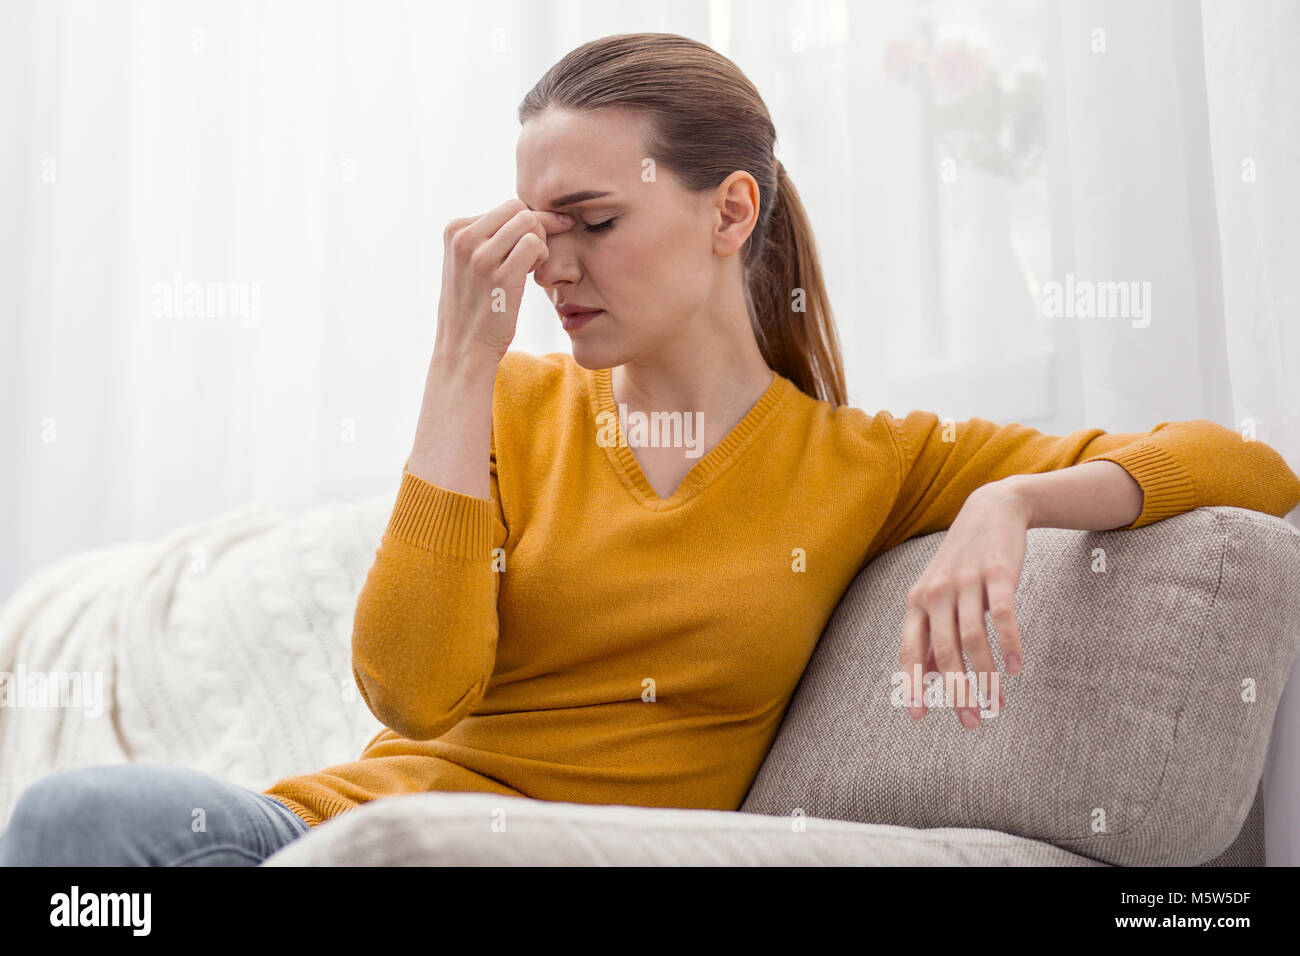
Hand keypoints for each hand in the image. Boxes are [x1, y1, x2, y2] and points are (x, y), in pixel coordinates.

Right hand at [434, 198, 573, 363]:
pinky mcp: (500, 277)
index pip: (506, 207)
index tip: (533, 244)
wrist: (463, 349)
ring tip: (532, 267)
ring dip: (541, 242)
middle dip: (537, 228)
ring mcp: (480, 257)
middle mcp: (464, 238)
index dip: (526, 224)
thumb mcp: (467, 264)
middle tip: (535, 256)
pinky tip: (534, 275)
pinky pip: (535, 244)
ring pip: (529, 222)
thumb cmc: (473, 307)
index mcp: (455, 230)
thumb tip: (529, 214)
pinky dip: (543, 256)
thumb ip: (487, 237)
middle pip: (519, 209)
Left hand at [899, 479, 1030, 728]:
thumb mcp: (938, 593)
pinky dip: (1009, 644)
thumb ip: (932, 632)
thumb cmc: (962, 562)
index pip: (910, 649)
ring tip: (996, 702)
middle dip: (957, 690)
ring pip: (972, 638)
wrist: (990, 510)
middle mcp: (936, 592)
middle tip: (971, 720)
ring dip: (986, 675)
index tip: (918, 717)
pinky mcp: (996, 573)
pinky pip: (1002, 615)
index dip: (913, 684)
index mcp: (917, 601)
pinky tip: (1016, 668)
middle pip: (944, 650)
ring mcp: (966, 582)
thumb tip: (928, 675)